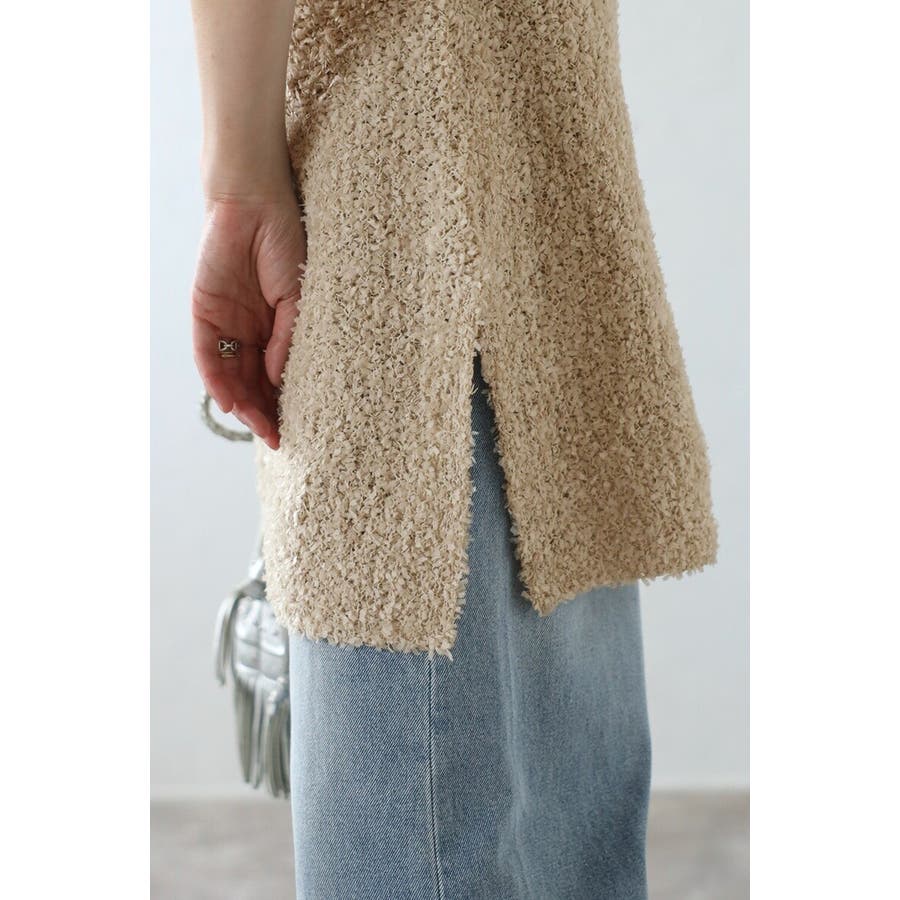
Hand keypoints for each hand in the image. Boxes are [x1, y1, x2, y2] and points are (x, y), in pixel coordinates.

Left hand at [191, 191, 305, 449]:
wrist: (255, 204)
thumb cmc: (285, 245)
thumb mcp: (296, 299)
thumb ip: (287, 338)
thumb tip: (280, 380)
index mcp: (272, 328)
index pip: (273, 376)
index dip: (280, 405)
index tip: (290, 431)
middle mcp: (247, 331)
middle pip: (250, 382)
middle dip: (261, 412)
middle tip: (275, 437)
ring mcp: (224, 324)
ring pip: (228, 375)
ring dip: (241, 404)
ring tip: (257, 426)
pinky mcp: (203, 313)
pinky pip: (206, 355)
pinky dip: (217, 380)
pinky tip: (231, 401)